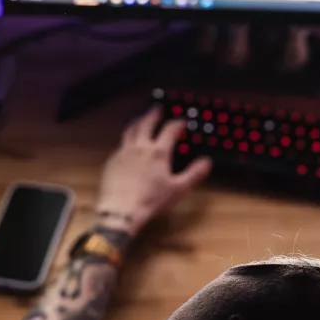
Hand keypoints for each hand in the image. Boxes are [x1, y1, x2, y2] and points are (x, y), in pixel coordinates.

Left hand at [95, 107, 211, 235]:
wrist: (121, 211)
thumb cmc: (151, 200)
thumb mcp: (178, 189)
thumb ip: (194, 174)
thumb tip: (206, 162)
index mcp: (158, 152)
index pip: (170, 129)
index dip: (177, 123)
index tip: (182, 121)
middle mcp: (141, 147)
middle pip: (147, 123)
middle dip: (153, 114)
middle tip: (157, 108)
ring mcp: (124, 152)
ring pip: (130, 130)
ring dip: (136, 121)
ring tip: (139, 118)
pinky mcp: (112, 161)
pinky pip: (120, 144)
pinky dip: (126, 139)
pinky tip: (126, 143)